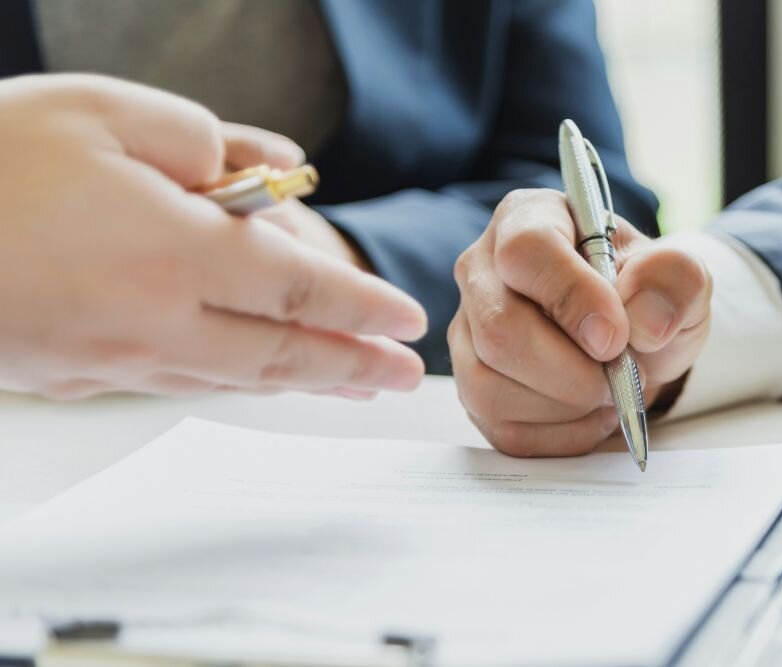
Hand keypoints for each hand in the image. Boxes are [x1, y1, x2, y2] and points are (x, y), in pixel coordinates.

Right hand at [0, 74, 425, 398]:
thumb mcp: (104, 112)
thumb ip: (205, 140)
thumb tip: (275, 169)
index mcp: (176, 253)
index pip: (302, 288)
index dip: (363, 308)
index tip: (405, 321)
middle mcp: (156, 321)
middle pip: (281, 353)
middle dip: (352, 367)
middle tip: (402, 378)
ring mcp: (114, 357)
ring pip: (233, 376)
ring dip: (302, 382)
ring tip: (351, 385)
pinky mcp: (76, 373)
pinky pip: (177, 381)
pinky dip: (233, 380)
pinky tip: (253, 375)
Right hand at [450, 189, 710, 456]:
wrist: (635, 340)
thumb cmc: (644, 296)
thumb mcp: (679, 275)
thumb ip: (674, 279)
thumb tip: (643, 321)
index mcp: (528, 219)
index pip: (526, 252)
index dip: (571, 298)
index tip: (615, 338)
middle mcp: (482, 270)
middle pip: (499, 329)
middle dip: (572, 371)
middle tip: (625, 374)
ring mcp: (468, 331)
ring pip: (489, 386)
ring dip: (566, 406)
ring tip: (609, 392)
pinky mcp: (472, 387)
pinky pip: (501, 428)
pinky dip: (559, 434)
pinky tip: (589, 413)